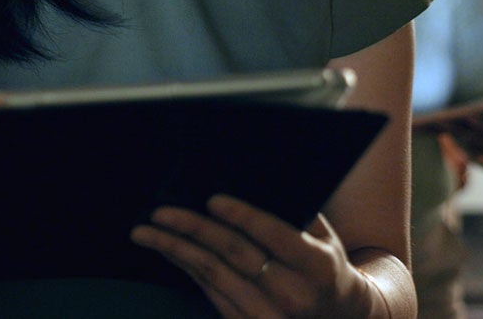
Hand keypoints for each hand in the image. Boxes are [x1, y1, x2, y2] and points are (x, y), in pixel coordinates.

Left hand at [131, 194, 375, 317]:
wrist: (336, 317)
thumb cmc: (324, 265)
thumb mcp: (323, 237)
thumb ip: (295, 211)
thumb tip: (251, 177)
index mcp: (316, 266)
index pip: (272, 235)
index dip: (240, 216)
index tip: (211, 199)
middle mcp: (292, 295)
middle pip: (234, 255)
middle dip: (193, 230)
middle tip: (160, 211)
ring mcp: (268, 317)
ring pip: (213, 276)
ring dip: (176, 251)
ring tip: (146, 232)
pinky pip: (209, 291)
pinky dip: (186, 267)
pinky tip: (168, 250)